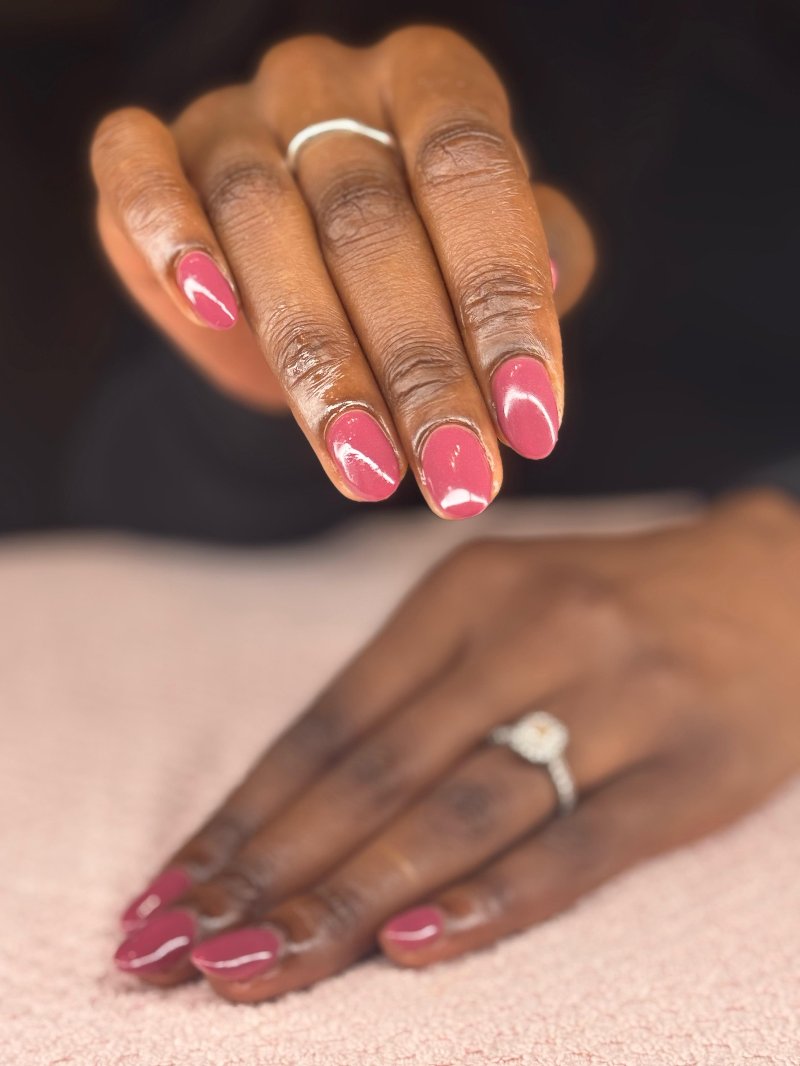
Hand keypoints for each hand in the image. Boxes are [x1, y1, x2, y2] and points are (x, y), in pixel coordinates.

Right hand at [90, 27, 593, 517]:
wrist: (304, 271)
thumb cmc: (419, 262)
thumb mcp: (492, 258)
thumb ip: (541, 252)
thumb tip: (553, 280)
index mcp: (429, 82)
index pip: (472, 174)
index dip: (502, 301)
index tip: (530, 425)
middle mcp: (328, 81)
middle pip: (370, 220)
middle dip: (420, 367)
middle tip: (456, 477)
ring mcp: (231, 113)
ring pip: (262, 221)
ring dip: (317, 361)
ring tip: (367, 469)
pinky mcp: (146, 153)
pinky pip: (137, 170)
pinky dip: (169, 234)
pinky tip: (209, 311)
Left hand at [112, 489, 799, 999]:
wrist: (776, 584)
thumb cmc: (613, 608)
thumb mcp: (503, 610)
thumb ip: (411, 694)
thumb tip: (292, 814)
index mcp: (466, 590)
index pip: (330, 721)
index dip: (243, 815)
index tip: (167, 894)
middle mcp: (531, 630)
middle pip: (376, 770)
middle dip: (267, 873)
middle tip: (173, 955)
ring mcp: (614, 696)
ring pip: (460, 810)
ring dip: (349, 900)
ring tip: (254, 966)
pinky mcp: (689, 766)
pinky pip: (579, 845)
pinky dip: (493, 899)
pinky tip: (415, 947)